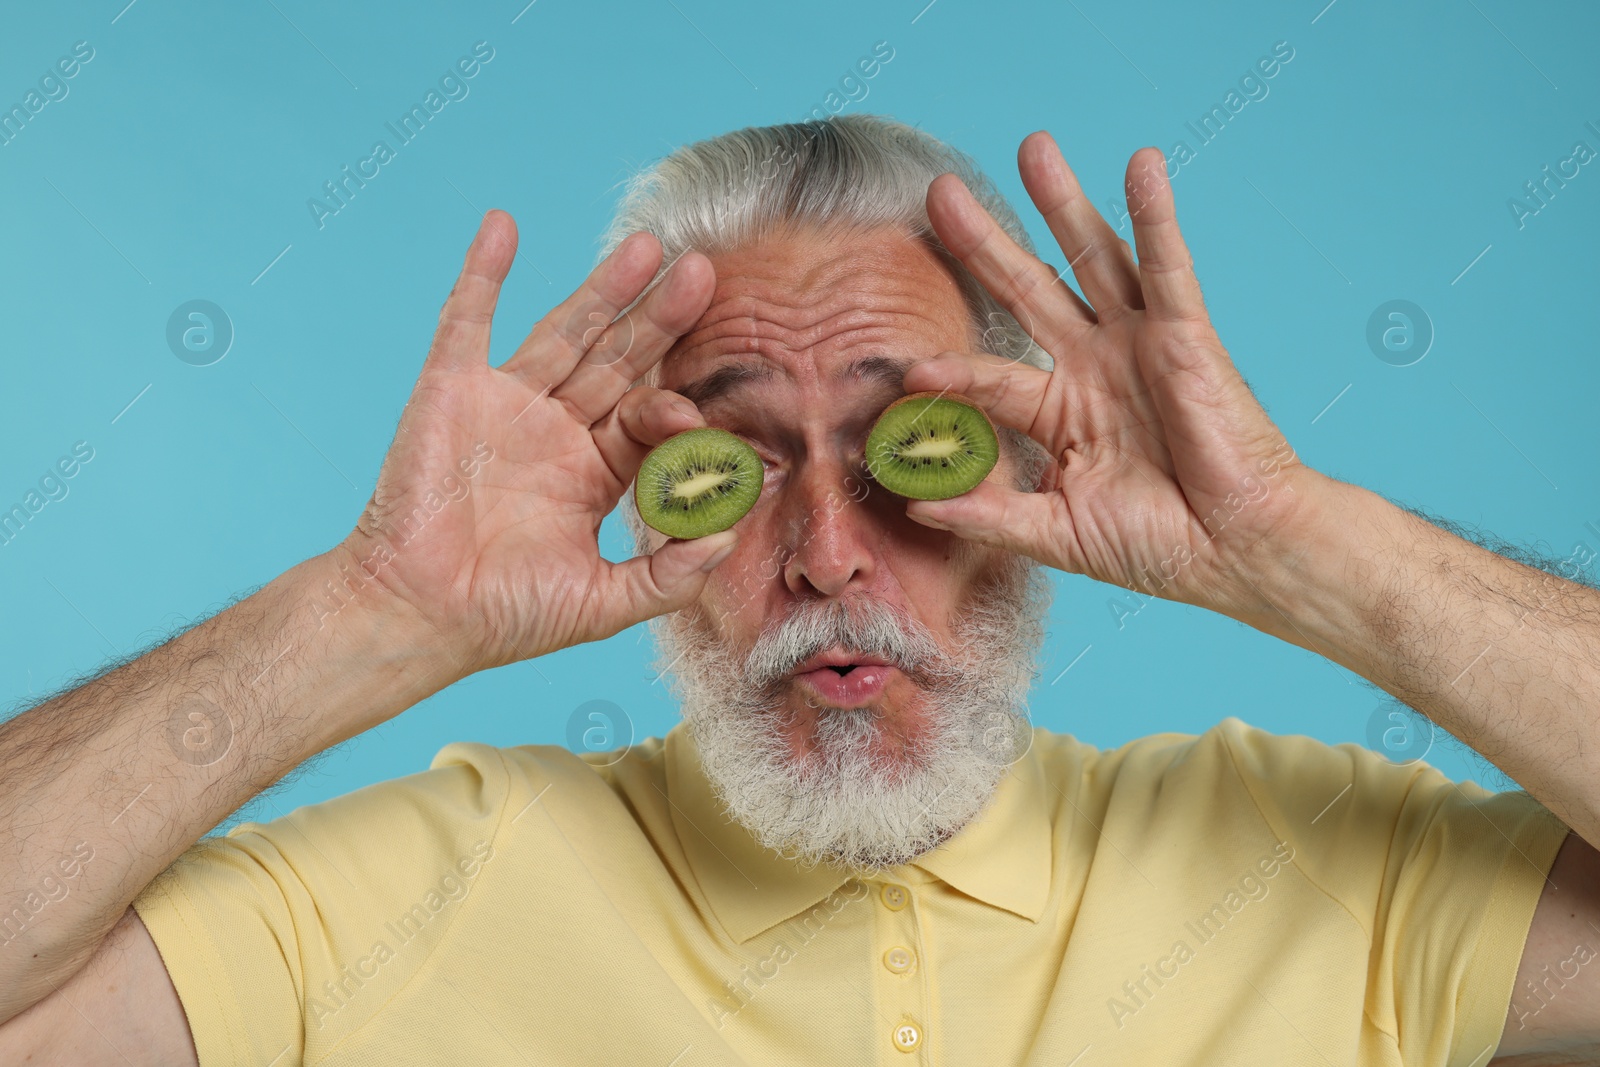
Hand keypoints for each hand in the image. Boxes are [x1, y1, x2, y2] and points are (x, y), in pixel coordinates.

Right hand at [333, 211, 733, 673]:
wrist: (417, 616)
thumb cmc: (505, 617)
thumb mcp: (604, 602)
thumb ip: (670, 573)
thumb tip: (729, 533)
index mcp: (594, 472)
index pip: (649, 418)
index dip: (675, 410)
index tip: (694, 415)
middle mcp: (556, 430)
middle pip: (620, 360)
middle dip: (661, 319)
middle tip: (705, 274)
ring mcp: (505, 403)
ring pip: (565, 331)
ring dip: (603, 287)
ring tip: (649, 246)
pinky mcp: (451, 388)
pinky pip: (467, 318)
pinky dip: (484, 271)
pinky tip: (504, 224)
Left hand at [901, 132, 1329, 617]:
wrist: (1234, 553)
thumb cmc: (1158, 546)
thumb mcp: (1058, 533)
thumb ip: (989, 516)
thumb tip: (914, 509)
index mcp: (1059, 411)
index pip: (991, 376)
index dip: (952, 371)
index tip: (910, 371)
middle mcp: (1093, 365)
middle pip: (1028, 288)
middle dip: (985, 242)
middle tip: (939, 194)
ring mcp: (1138, 345)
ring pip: (1092, 258)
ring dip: (1064, 202)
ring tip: (1033, 148)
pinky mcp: (1186, 336)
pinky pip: (1168, 266)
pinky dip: (1154, 215)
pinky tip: (1140, 165)